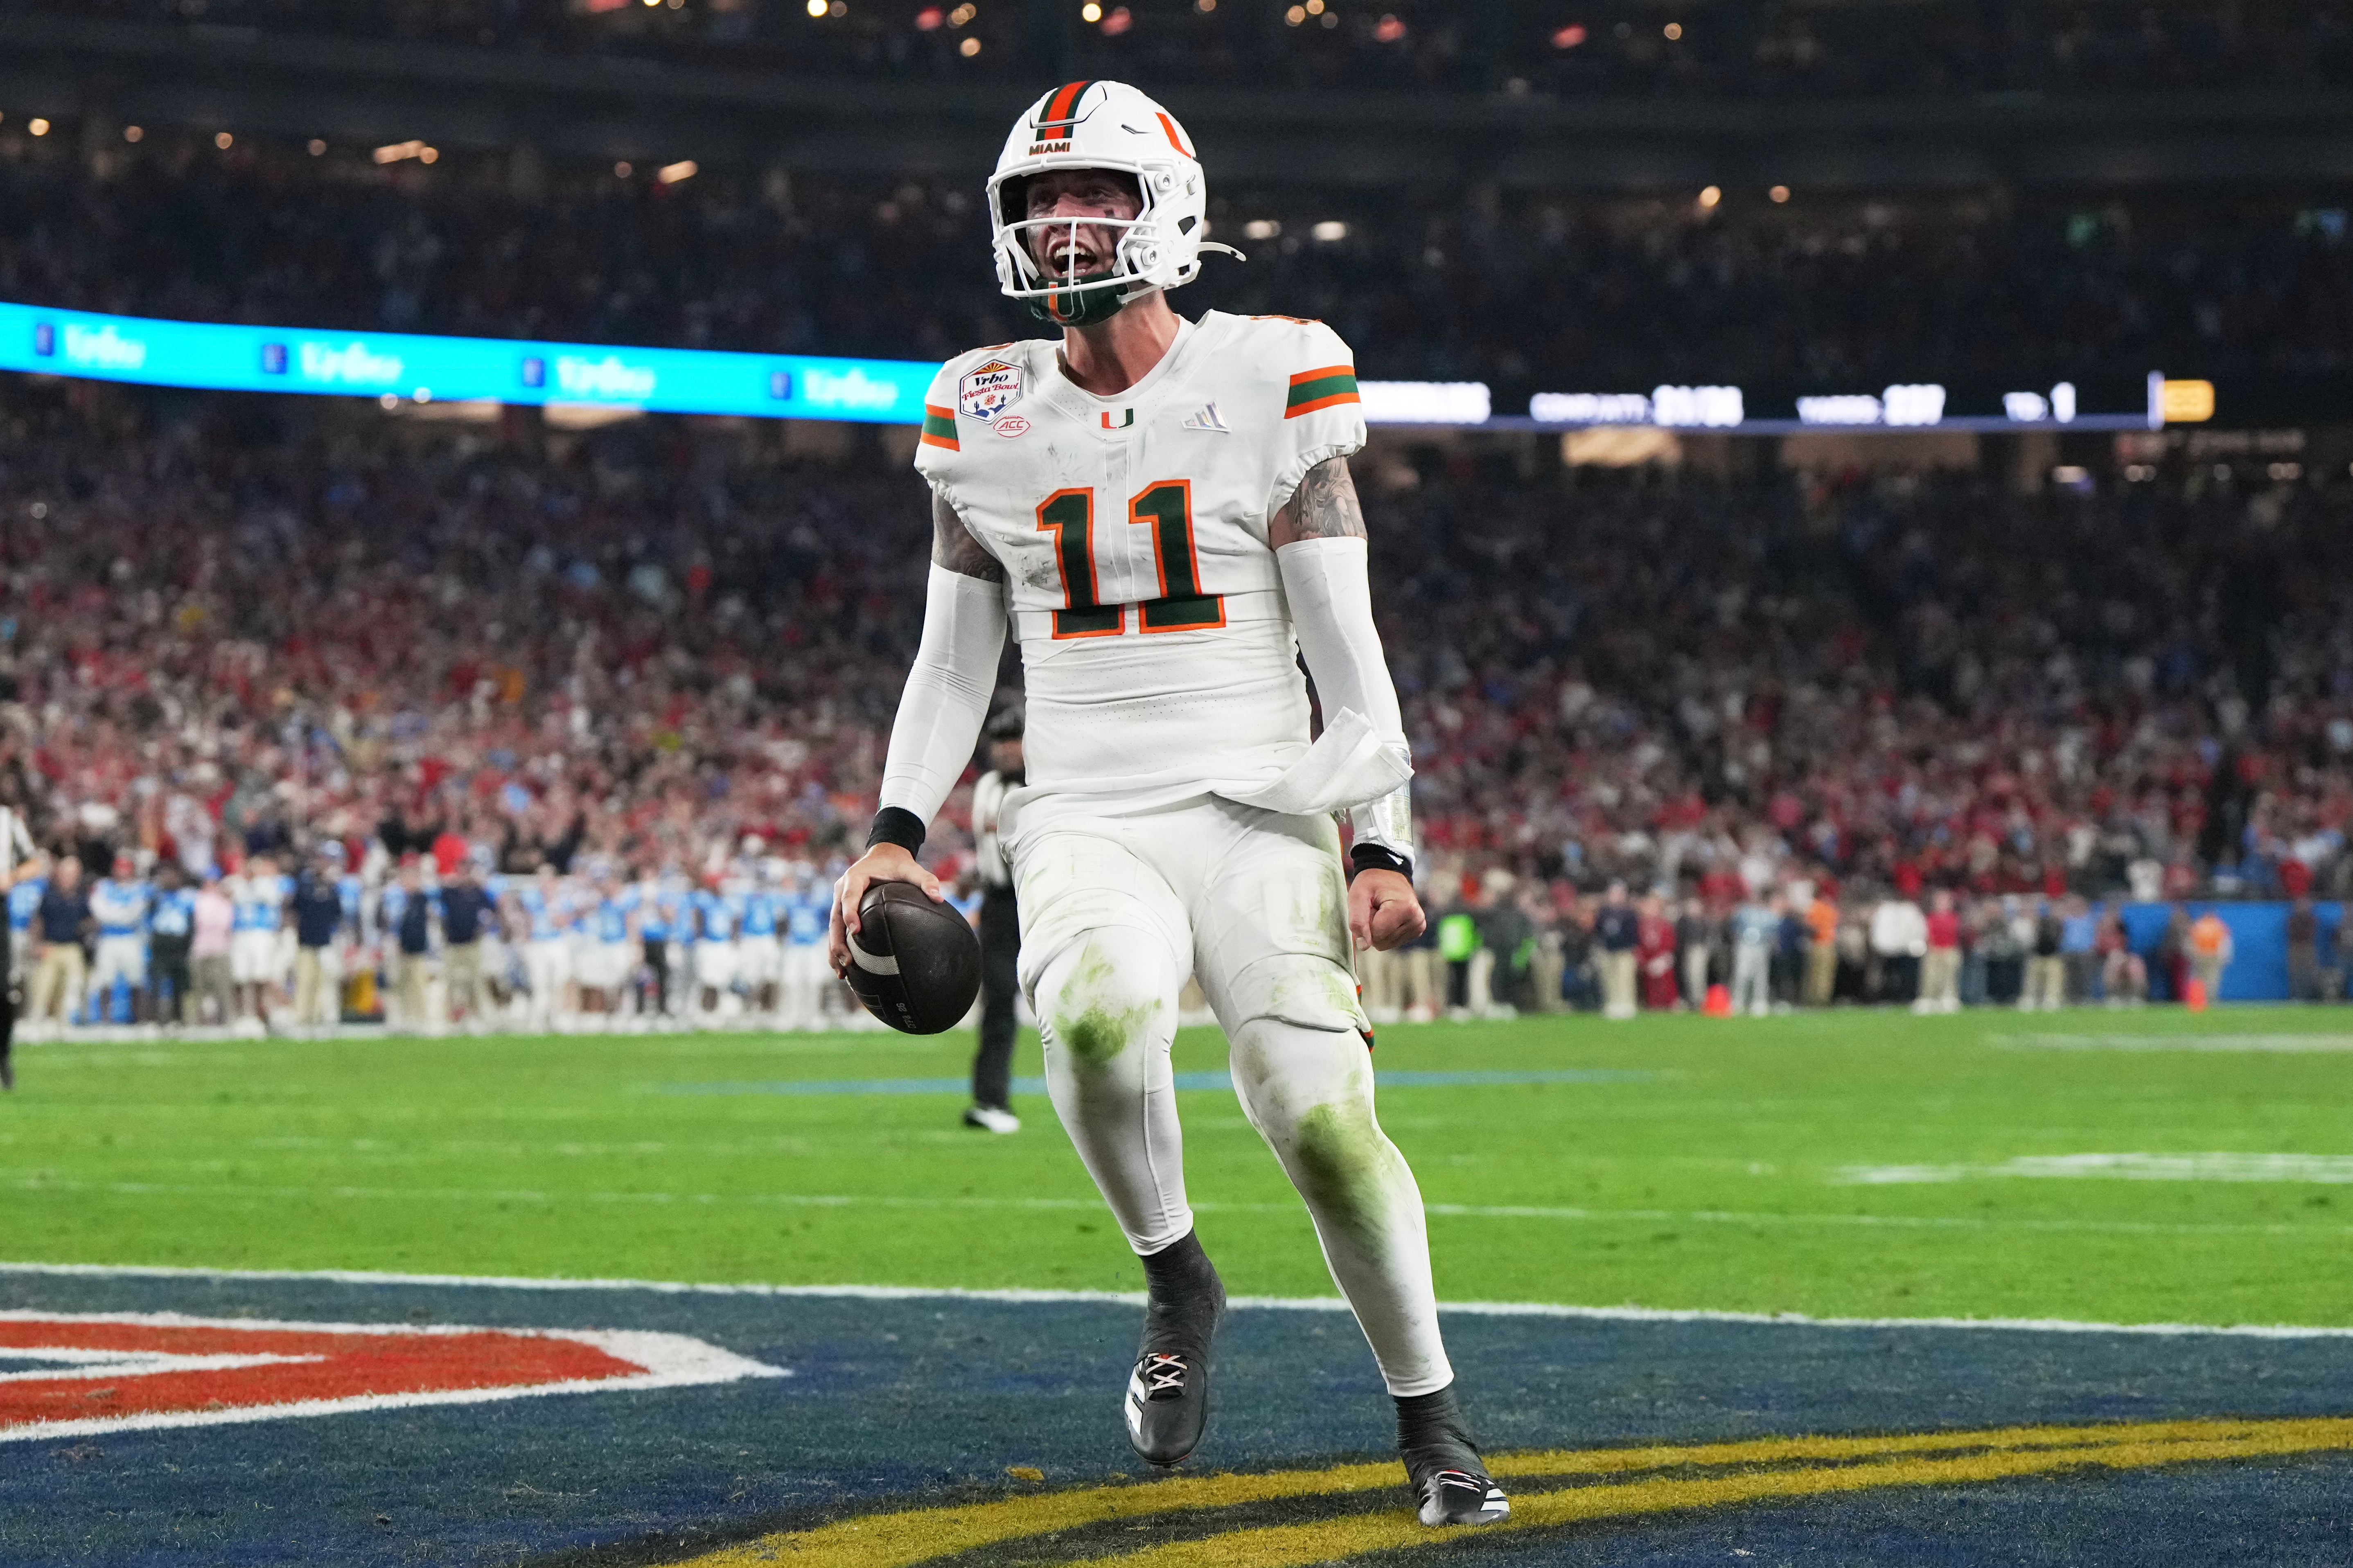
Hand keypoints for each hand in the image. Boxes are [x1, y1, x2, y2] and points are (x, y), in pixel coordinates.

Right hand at [828, 843, 941, 977]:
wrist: (884, 855)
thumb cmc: (897, 864)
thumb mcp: (912, 869)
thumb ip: (925, 880)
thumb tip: (939, 897)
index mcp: (855, 878)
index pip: (849, 897)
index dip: (850, 913)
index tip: (855, 930)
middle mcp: (842, 889)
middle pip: (835, 918)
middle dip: (838, 940)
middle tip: (848, 961)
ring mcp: (839, 901)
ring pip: (833, 928)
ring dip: (835, 949)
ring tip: (842, 973)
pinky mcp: (842, 910)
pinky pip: (837, 930)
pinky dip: (838, 947)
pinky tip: (844, 968)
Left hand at [1348, 867, 1423, 952]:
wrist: (1388, 873)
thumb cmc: (1371, 883)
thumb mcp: (1357, 895)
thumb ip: (1357, 921)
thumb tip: (1364, 946)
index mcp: (1405, 908)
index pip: (1376, 934)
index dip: (1366, 922)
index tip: (1370, 906)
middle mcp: (1416, 920)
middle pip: (1381, 941)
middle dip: (1372, 926)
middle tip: (1375, 908)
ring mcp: (1418, 926)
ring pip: (1386, 943)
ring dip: (1378, 929)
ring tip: (1382, 911)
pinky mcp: (1417, 930)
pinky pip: (1392, 941)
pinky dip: (1386, 931)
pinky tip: (1388, 917)